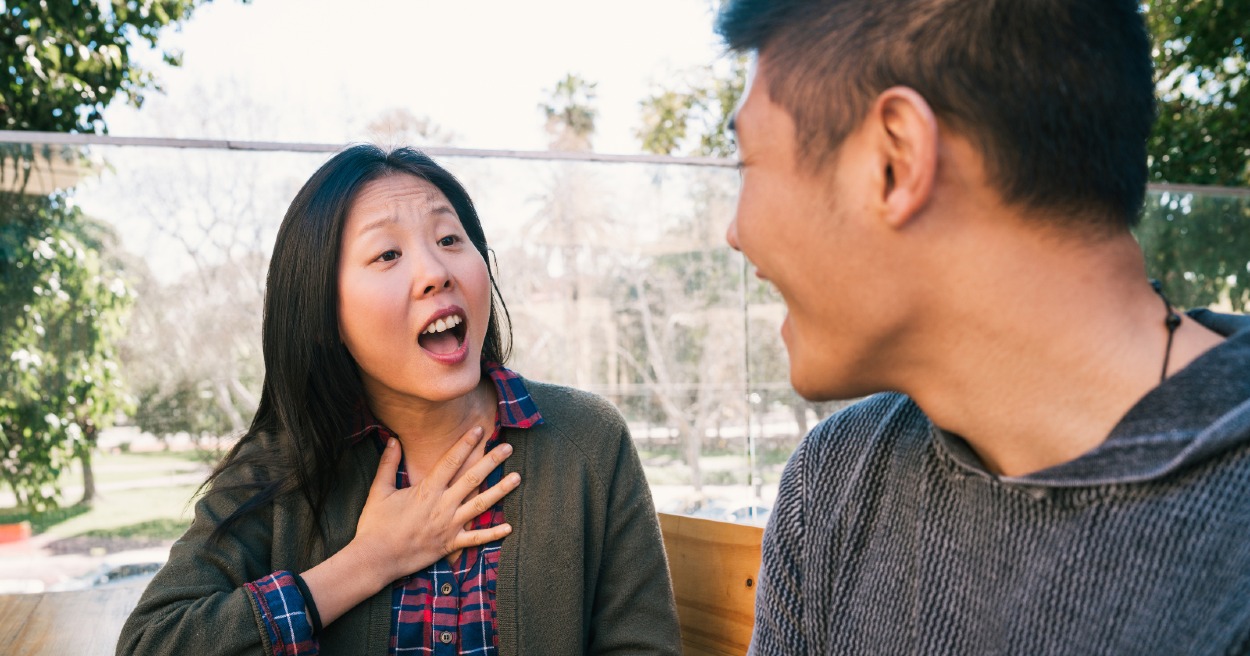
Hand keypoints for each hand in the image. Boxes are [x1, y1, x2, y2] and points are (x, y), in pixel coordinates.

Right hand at [352, 426, 519, 585]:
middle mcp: (442, 506)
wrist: (375, 559)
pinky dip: (493, 534)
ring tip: (517, 477)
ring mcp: (449, 525)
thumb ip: (388, 464)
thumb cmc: (375, 525)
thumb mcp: (379, 491)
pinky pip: (476, 539)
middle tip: (508, 447)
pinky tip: (509, 526)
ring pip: (480, 505)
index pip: (450, 461)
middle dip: (491, 461)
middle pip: (472, 479)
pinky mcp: (450, 544)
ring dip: (500, 491)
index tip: (480, 429)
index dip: (466, 444)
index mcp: (426, 491)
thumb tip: (393, 440)